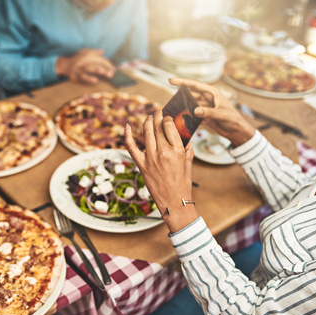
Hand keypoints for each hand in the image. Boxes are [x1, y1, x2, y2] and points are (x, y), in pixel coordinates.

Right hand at [56, 49, 114, 83]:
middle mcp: (82, 61)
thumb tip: (103, 51)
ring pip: (88, 69)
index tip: (114, 70)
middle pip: (94, 62)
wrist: (63, 65)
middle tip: (111, 74)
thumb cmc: (76, 59)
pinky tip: (95, 80)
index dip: (107, 64)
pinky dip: (88, 79)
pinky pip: (82, 77)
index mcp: (86, 55)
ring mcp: (78, 68)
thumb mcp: (83, 53)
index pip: (99, 59)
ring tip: (103, 72)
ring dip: (96, 70)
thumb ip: (93, 53)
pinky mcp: (74, 75)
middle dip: (103, 67)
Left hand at [125, 110, 198, 232]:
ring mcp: (150, 158)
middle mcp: (163, 152)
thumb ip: (187, 147)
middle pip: (157, 126)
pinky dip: (127, 135)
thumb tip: (184, 135)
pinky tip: (126, 126)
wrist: (173, 201)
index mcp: (177, 150)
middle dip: (157, 116)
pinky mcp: (141, 164)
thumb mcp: (189, 163)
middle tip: (157, 113)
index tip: (167, 117)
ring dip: (147, 121)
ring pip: (146, 132)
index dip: (167, 118)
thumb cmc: (183, 183)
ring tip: (149, 118)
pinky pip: (131, 146)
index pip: (169, 125)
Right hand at [169, 78, 255, 146]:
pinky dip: (188, 117)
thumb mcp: (222, 114)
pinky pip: (193, 114)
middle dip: (181, 95)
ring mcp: (205, 107)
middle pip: (191, 94)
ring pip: (191, 104)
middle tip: (171, 98)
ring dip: (184, 107)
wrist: (237, 131)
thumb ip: (209, 112)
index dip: (182, 81)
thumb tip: (195, 110)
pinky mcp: (203, 116)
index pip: (195, 85)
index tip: (171, 80)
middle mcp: (207, 98)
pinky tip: (183, 120)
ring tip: (174, 109)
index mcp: (212, 93)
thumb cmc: (233, 119)